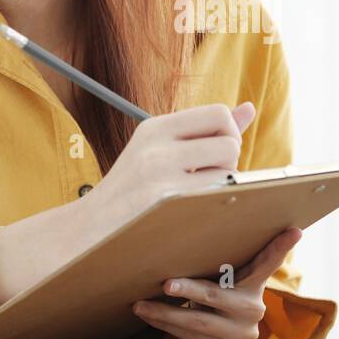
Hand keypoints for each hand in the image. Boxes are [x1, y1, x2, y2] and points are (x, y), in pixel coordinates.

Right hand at [84, 101, 255, 231]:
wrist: (88, 230)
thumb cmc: (131, 191)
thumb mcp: (159, 151)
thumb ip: (205, 131)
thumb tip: (250, 108)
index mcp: (156, 128)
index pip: (219, 113)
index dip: (230, 134)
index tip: (218, 155)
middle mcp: (157, 146)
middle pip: (230, 143)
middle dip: (230, 164)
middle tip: (208, 181)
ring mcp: (159, 175)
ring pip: (228, 174)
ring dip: (224, 190)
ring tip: (199, 199)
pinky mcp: (164, 204)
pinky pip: (215, 199)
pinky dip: (216, 208)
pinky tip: (197, 214)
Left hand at [132, 227, 303, 338]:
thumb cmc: (224, 298)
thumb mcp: (231, 281)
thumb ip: (227, 265)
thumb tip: (195, 225)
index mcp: (254, 285)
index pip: (267, 263)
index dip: (281, 247)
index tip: (295, 230)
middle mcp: (252, 308)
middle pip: (217, 297)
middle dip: (190, 291)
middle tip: (168, 284)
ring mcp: (239, 333)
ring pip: (196, 321)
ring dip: (164, 313)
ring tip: (141, 304)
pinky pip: (188, 337)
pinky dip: (165, 325)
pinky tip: (147, 315)